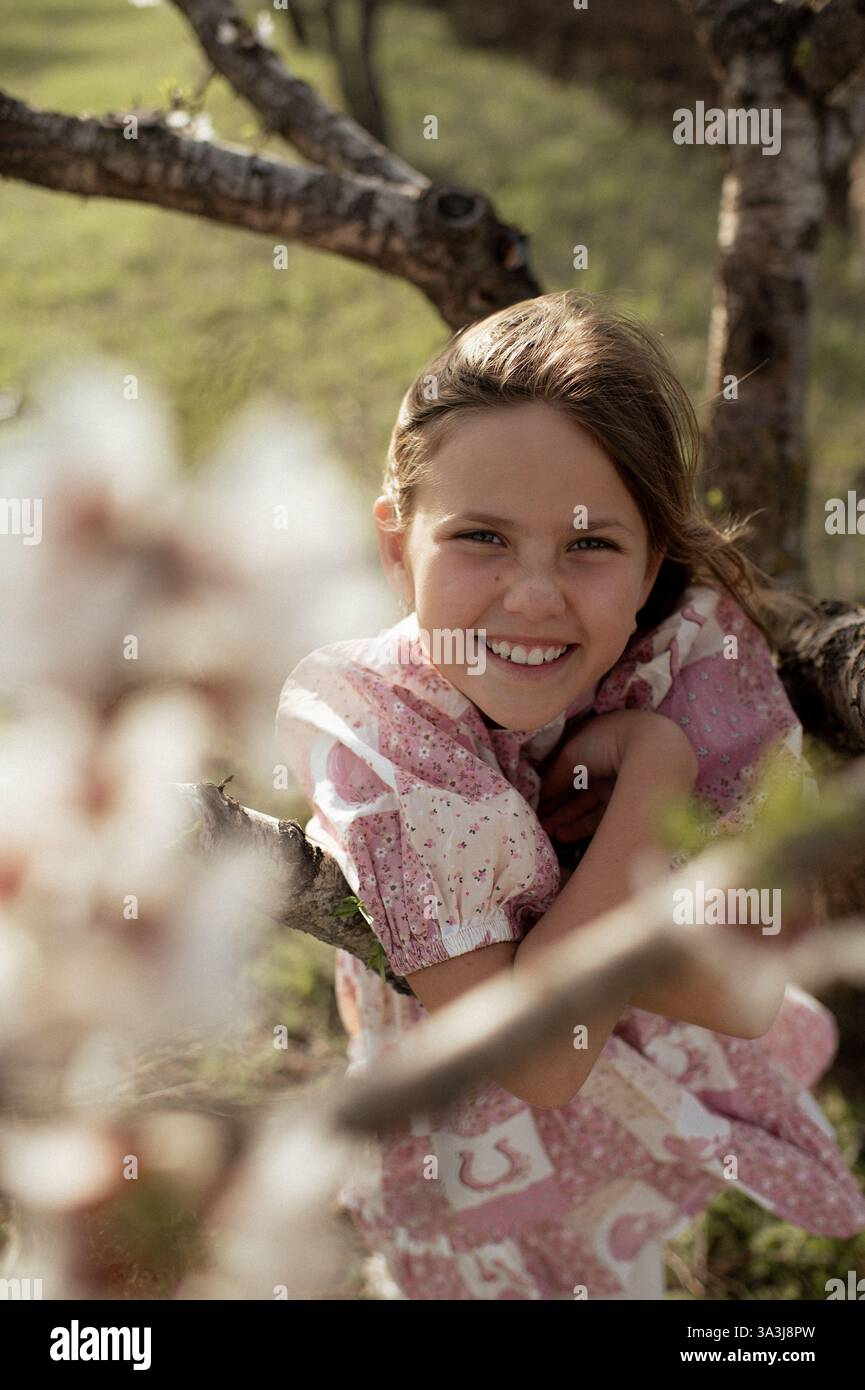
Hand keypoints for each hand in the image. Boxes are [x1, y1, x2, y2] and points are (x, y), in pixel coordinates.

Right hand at [537, 710, 697, 841]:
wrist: (651, 752)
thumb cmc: (606, 742)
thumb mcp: (571, 755)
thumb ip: (553, 776)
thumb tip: (538, 794)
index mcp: (590, 744)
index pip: (563, 767)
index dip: (546, 784)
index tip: (530, 800)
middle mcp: (602, 765)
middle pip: (572, 788)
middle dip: (552, 806)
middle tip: (533, 822)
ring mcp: (614, 785)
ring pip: (583, 805)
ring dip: (563, 818)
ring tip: (544, 832)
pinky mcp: (624, 805)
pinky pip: (598, 817)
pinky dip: (580, 825)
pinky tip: (562, 835)